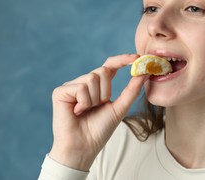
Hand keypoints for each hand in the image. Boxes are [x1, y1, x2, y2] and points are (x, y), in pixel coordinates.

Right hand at [48, 54, 146, 170]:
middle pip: (102, 71)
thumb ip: (131, 90)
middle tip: (99, 107)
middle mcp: (84, 83)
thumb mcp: (120, 108)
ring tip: (86, 111)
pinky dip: (84, 102)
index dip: (122, 60)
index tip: (138, 57)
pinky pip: (80, 87)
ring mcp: (71, 86)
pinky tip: (77, 112)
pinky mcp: (60, 92)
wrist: (84, 147)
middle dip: (106, 92)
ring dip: (95, 99)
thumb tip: (144, 73)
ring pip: (92, 78)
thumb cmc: (100, 130)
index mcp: (98, 86)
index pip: (110, 66)